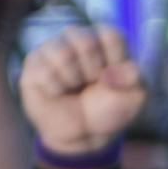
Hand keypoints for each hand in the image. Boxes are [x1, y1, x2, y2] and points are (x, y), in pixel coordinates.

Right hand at [21, 24, 146, 155]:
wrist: (83, 134)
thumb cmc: (109, 109)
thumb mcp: (134, 97)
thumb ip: (133, 77)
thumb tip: (111, 72)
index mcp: (105, 39)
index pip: (110, 34)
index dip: (114, 61)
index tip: (113, 78)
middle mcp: (77, 37)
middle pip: (84, 40)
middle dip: (92, 71)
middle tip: (91, 84)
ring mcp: (53, 48)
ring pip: (62, 53)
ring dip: (73, 79)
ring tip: (74, 88)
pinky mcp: (33, 63)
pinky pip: (43, 70)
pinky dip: (55, 89)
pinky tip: (58, 93)